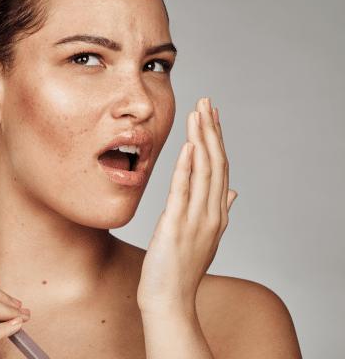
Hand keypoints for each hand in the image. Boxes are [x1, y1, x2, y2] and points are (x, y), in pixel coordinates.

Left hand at [137, 97, 237, 314]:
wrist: (168, 299)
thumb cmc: (180, 268)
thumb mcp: (204, 236)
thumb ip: (218, 210)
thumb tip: (233, 191)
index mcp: (217, 214)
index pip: (221, 169)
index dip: (218, 140)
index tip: (212, 115)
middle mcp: (212, 214)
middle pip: (216, 164)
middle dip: (211, 131)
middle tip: (207, 101)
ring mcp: (196, 220)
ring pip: (204, 172)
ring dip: (202, 140)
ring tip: (199, 113)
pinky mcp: (176, 226)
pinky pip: (184, 192)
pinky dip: (187, 167)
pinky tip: (189, 146)